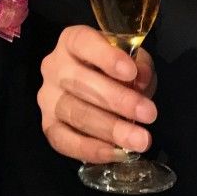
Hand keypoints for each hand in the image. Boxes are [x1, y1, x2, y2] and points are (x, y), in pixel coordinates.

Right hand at [38, 25, 157, 163]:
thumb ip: (138, 66)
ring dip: (110, 128)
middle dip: (117, 100)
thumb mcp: (131, 61)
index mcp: (71, 42)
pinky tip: (117, 153)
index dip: (106, 57)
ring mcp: (48, 98)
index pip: (82, 43)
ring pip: (75, 113)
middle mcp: (53, 67)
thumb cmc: (114, 71)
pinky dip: (91, 149)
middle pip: (80, 82)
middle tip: (149, 114)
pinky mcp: (48, 126)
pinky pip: (63, 141)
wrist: (94, 89)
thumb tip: (140, 80)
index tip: (131, 72)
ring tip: (140, 140)